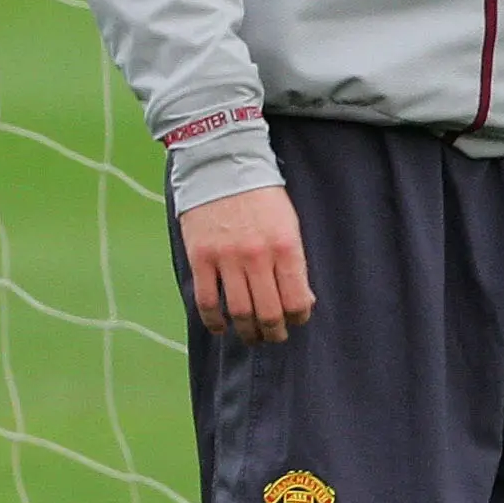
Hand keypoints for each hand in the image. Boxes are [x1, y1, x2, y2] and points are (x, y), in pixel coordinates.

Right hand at [178, 185, 311, 342]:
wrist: (221, 166)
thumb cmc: (260, 196)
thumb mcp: (289, 224)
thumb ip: (295, 262)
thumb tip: (303, 301)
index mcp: (285, 247)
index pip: (297, 300)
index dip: (298, 318)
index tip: (295, 321)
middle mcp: (257, 256)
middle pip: (268, 312)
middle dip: (273, 332)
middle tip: (273, 336)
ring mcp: (226, 258)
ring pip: (239, 311)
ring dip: (247, 332)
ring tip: (250, 336)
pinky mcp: (200, 257)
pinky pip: (207, 300)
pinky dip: (214, 320)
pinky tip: (220, 326)